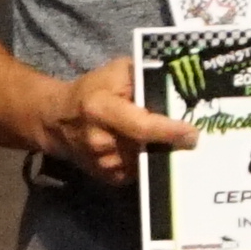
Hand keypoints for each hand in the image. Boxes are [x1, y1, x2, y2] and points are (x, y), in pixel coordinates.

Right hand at [30, 56, 201, 183]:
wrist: (57, 120)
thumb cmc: (91, 90)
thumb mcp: (114, 72)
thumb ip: (142, 75)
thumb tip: (175, 83)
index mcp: (101, 109)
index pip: (141, 126)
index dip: (168, 131)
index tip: (192, 134)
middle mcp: (100, 141)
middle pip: (148, 148)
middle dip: (171, 144)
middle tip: (189, 137)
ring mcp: (104, 164)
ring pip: (147, 161)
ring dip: (160, 152)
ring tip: (168, 140)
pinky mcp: (108, 178)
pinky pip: (139, 172)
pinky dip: (148, 161)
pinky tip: (146, 148)